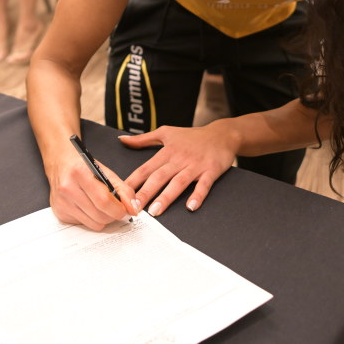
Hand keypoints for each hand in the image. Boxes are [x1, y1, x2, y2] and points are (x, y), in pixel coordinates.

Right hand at [47, 149, 138, 229]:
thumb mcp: (106, 172)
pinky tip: (89, 207)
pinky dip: (91, 219)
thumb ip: (123, 190)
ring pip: (93, 224)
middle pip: (99, 215)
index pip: (104, 201)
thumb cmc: (84, 167)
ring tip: (103, 207)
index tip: (127, 210)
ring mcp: (62, 203)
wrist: (61, 163)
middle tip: (117, 209)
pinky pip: (84, 225)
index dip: (119, 209)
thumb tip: (134, 209)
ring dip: (103, 219)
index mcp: (80, 173)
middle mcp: (67, 189)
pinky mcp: (59, 213)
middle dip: (113, 215)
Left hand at [119, 120, 238, 216]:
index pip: (146, 168)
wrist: (222, 134)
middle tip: (134, 207)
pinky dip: (198, 195)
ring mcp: (195, 165)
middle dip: (146, 192)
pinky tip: (191, 207)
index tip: (121, 193)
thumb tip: (122, 140)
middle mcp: (179, 159)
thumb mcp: (166, 132)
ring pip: (179, 182)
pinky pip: (204, 184)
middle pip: (159, 176)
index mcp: (167, 152)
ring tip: (156, 211)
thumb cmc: (192, 136)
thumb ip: (143, 139)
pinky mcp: (211, 170)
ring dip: (167, 197)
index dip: (133, 181)